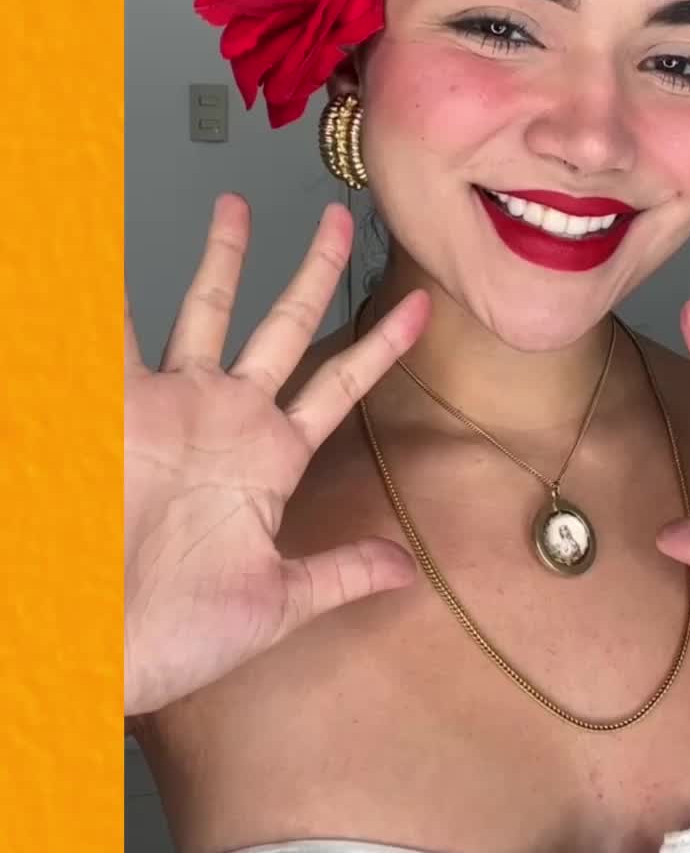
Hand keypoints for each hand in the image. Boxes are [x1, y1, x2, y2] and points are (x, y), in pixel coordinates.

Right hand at [125, 195, 429, 716]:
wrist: (101, 648)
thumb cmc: (179, 634)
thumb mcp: (279, 602)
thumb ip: (341, 573)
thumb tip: (408, 570)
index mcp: (271, 459)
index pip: (342, 384)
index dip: (383, 344)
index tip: (424, 307)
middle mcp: (227, 420)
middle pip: (282, 325)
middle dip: (312, 270)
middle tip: (339, 220)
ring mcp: (173, 408)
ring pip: (205, 311)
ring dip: (222, 258)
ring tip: (234, 203)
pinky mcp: (119, 408)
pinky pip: (116, 333)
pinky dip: (112, 291)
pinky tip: (114, 248)